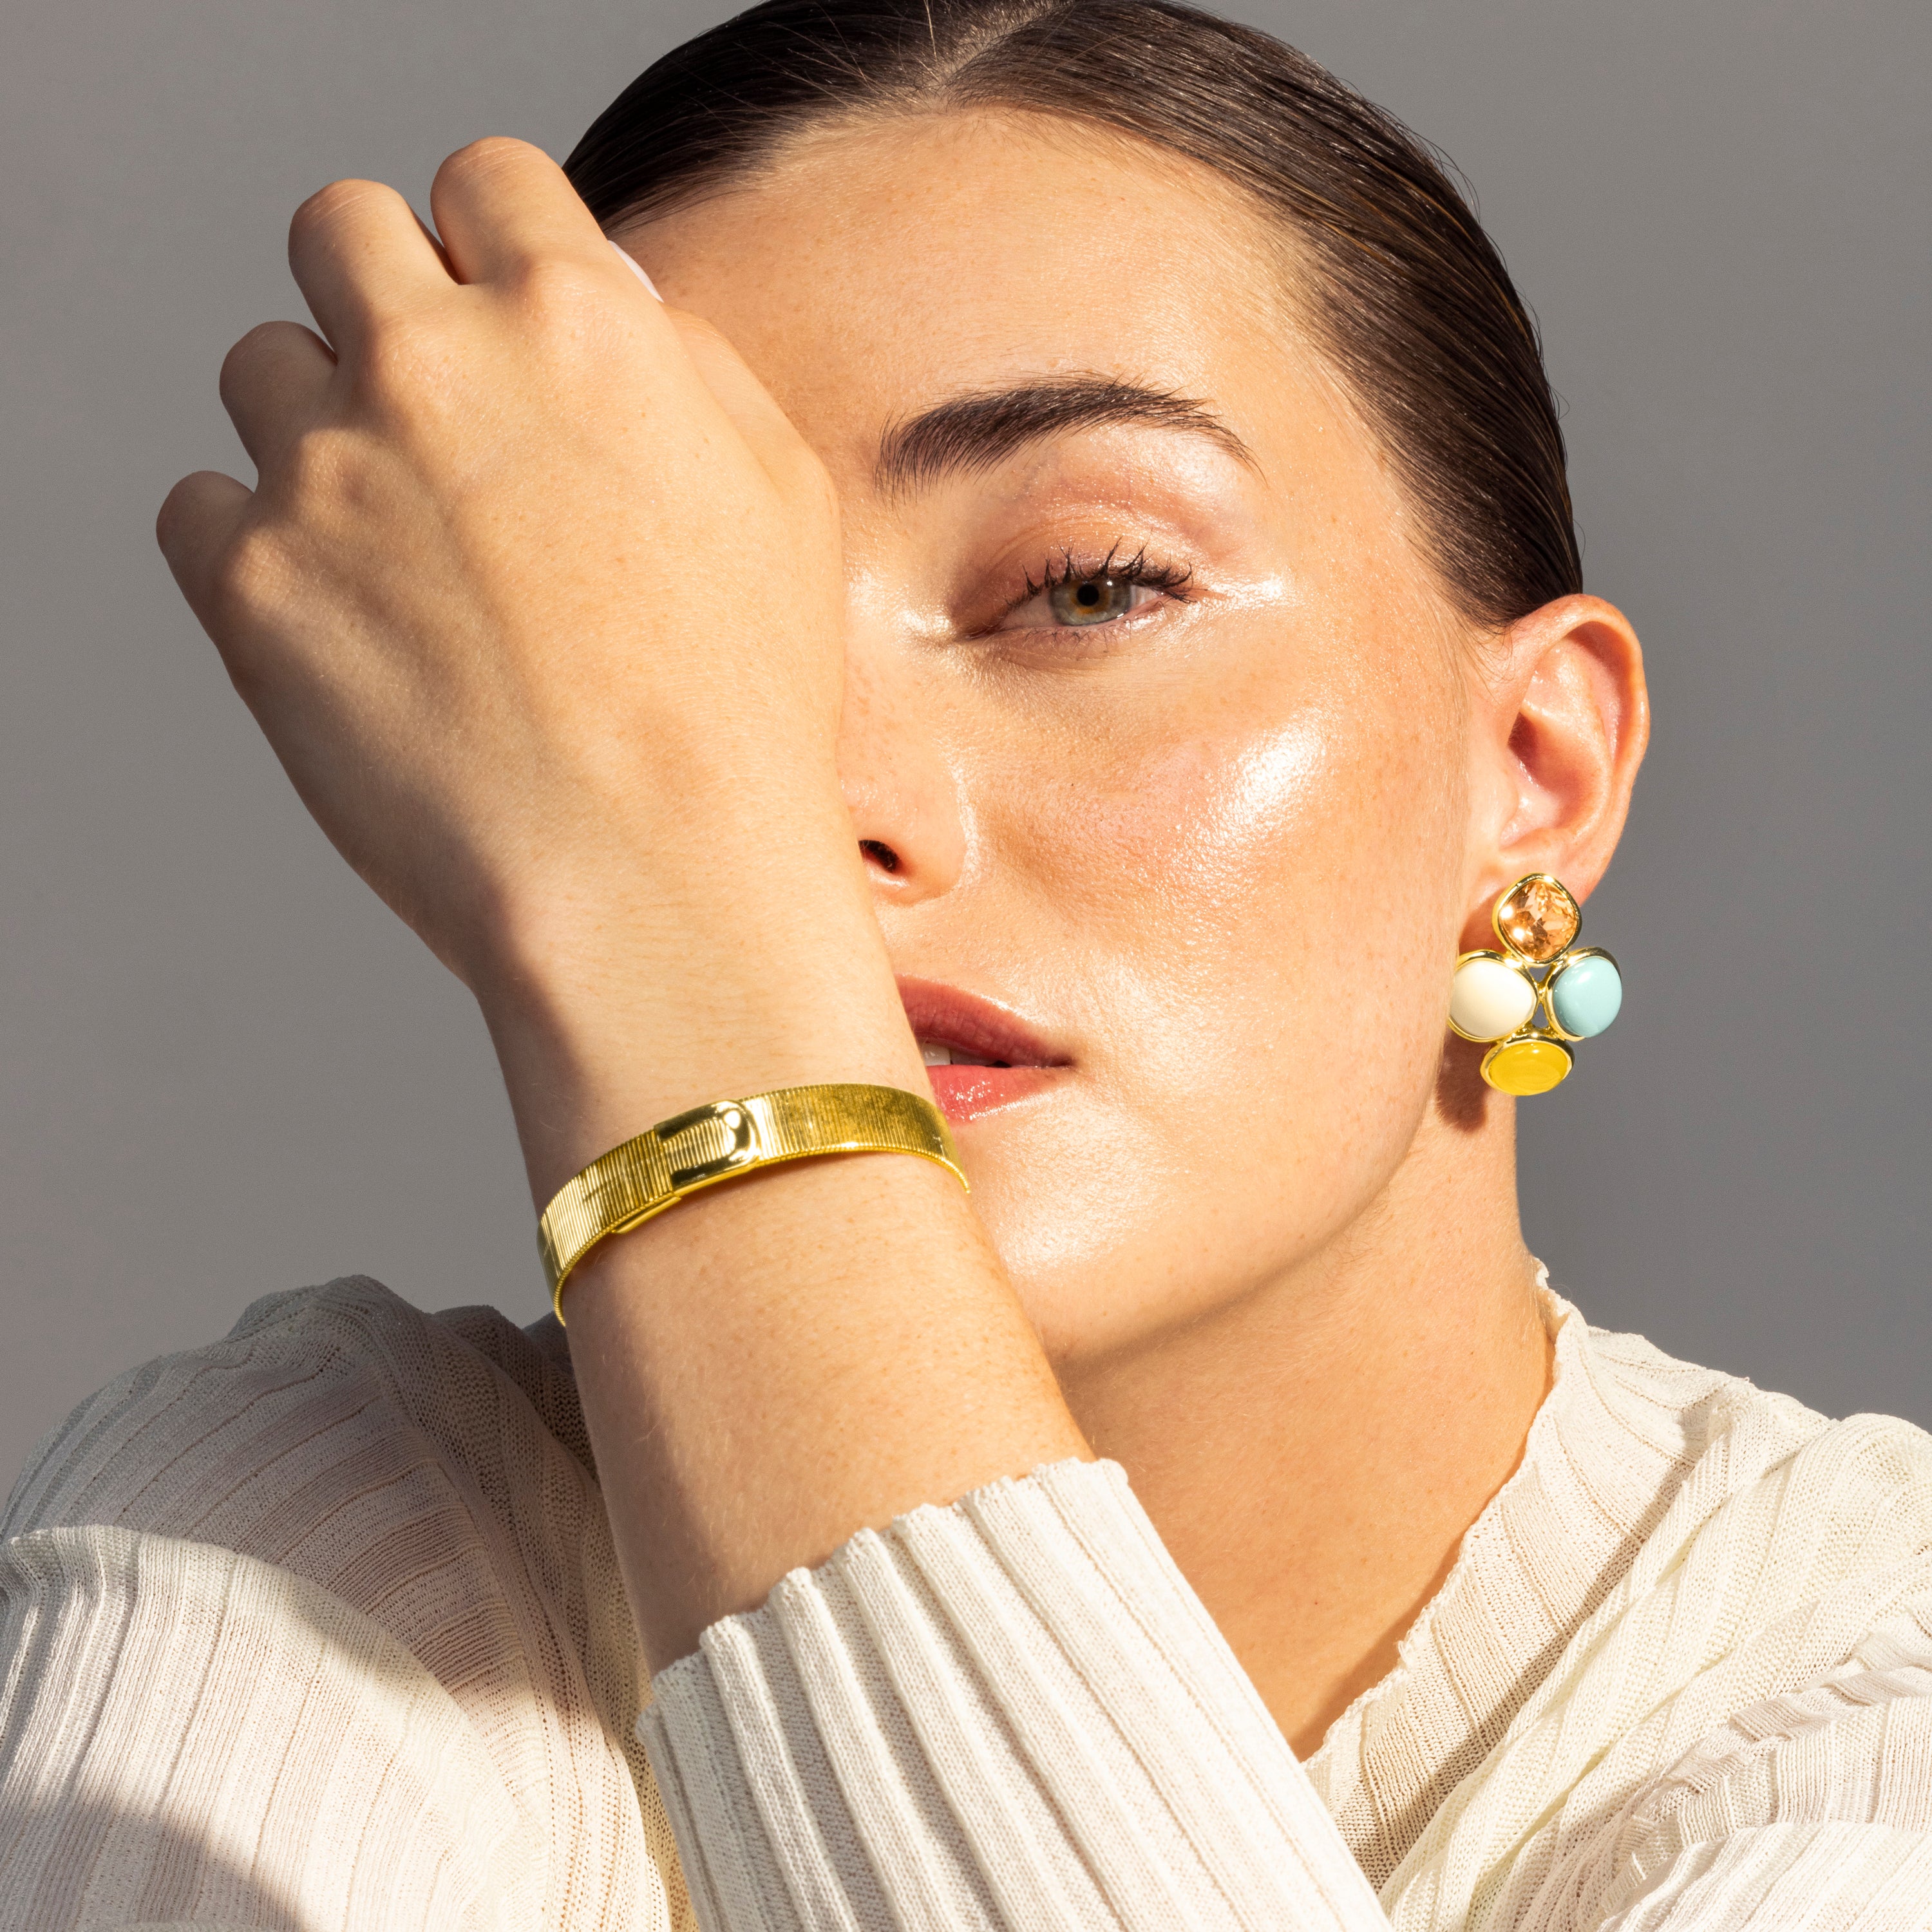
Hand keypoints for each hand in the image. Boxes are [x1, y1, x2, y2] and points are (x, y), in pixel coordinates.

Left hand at [157, 140, 906, 1186]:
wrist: (653, 881)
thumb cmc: (741, 714)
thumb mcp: (783, 501)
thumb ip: (687, 366)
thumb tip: (612, 306)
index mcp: (579, 323)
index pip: (486, 179)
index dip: (494, 243)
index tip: (499, 313)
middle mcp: (433, 364)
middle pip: (338, 230)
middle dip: (378, 298)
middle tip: (425, 405)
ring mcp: (326, 469)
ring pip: (259, 366)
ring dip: (317, 426)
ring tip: (399, 549)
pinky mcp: (246, 583)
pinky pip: (198, 505)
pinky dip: (252, 544)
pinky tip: (344, 620)